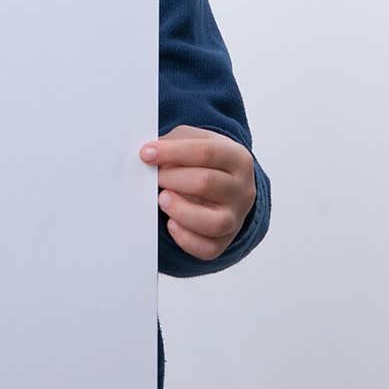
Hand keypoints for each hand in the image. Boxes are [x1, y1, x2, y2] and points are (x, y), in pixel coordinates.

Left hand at [138, 124, 255, 259]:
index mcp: (237, 159)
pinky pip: (207, 248)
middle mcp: (242, 190)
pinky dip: (185, 239)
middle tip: (155, 176)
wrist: (227, 185)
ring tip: (163, 199)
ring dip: (180, 210)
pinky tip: (171, 223)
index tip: (146, 154)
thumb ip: (174, 143)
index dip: (172, 152)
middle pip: (207, 184)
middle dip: (172, 178)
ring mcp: (235, 219)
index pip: (207, 152)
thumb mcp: (194, 140)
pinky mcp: (224, 242)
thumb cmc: (204, 160)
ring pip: (213, 222)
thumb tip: (149, 155)